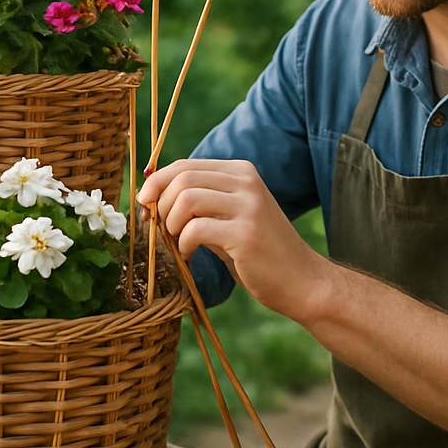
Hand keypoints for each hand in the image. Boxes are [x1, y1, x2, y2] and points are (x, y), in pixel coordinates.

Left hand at [136, 158, 330, 318]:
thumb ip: (201, 203)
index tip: (145, 207)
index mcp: (242, 172)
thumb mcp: (230, 218)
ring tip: (177, 243)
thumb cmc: (260, 254)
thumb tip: (151, 195)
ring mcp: (248, 206)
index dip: (157, 184)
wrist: (302, 281)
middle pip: (182, 178)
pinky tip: (190, 257)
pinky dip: (183, 244)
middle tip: (158, 230)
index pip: (185, 165)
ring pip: (186, 199)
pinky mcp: (246, 233)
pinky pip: (195, 229)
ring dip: (171, 224)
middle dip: (159, 204)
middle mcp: (247, 182)